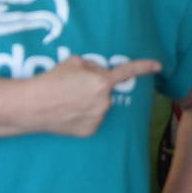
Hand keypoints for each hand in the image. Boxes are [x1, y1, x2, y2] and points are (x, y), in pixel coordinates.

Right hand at [30, 56, 160, 137]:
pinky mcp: (90, 130)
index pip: (127, 72)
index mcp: (102, 81)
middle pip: (105, 89)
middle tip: (72, 86)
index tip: (158, 66)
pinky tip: (68, 112)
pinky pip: (92, 118)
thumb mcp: (73, 62)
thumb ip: (91, 66)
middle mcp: (104, 101)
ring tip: (66, 100)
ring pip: (99, 104)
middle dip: (94, 86)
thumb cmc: (51, 80)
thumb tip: (97, 73)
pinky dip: (83, 115)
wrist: (32, 105)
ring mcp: (98, 117)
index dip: (144, 67)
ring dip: (88, 101)